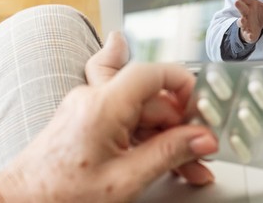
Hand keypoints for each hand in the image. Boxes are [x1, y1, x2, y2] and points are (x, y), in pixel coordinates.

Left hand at [85, 32, 214, 184]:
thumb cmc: (59, 196)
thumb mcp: (125, 179)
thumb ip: (169, 154)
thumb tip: (202, 139)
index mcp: (103, 105)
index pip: (153, 72)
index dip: (184, 86)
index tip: (204, 108)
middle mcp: (93, 99)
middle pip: (152, 99)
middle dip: (180, 126)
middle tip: (201, 153)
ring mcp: (87, 109)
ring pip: (141, 114)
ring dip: (166, 138)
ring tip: (188, 167)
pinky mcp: (85, 123)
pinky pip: (125, 123)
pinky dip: (146, 140)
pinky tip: (163, 159)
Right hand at [234, 0, 262, 42]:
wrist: (256, 28)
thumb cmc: (261, 14)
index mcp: (250, 5)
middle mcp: (246, 13)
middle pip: (242, 9)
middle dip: (239, 6)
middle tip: (236, 2)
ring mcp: (246, 23)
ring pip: (241, 22)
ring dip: (241, 21)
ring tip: (242, 20)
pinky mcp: (248, 33)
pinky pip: (248, 34)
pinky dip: (249, 35)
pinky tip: (251, 35)